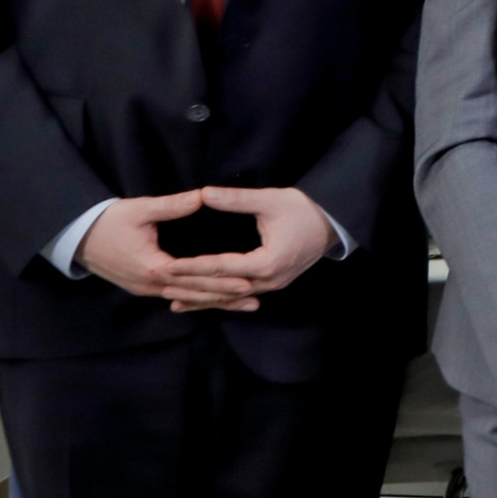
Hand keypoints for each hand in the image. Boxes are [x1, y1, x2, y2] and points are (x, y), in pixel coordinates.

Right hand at [78, 191, 258, 308]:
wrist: (76, 237)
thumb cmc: (108, 221)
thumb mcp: (141, 209)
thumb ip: (173, 205)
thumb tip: (202, 195)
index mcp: (153, 266)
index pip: (194, 276)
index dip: (221, 279)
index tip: (247, 279)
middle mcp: (151, 284)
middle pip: (195, 294)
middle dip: (225, 297)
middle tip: (255, 299)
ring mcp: (146, 289)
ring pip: (187, 299)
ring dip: (215, 302)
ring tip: (245, 305)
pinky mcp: (143, 287)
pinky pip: (176, 297)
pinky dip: (197, 299)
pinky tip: (215, 302)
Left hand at [157, 186, 335, 312]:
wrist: (333, 223)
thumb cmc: (303, 210)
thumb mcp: (269, 200)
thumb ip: (236, 200)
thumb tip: (203, 194)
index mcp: (266, 263)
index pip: (221, 267)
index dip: (192, 267)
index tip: (168, 265)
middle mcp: (269, 281)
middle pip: (223, 289)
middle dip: (192, 289)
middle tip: (163, 286)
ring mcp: (272, 286)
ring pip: (232, 297)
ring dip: (204, 300)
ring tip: (174, 303)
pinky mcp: (273, 283)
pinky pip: (241, 295)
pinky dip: (221, 298)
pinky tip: (204, 300)